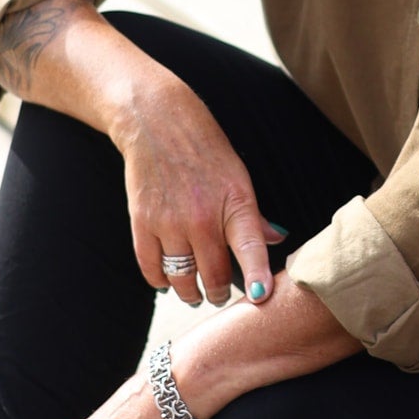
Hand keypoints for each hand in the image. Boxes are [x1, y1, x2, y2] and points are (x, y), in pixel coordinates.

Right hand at [0, 1, 279, 310]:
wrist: (157, 121)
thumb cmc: (204, 149)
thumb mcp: (238, 177)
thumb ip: (253, 216)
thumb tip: (276, 240)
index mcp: (236, 203)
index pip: (251, 248)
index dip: (257, 277)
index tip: (258, 298)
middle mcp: (203, 217)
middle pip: (214, 274)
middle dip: (218, 292)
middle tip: (219, 295)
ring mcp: (170, 222)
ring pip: (182, 277)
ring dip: (190, 292)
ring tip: (194, 294)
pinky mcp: (142, 222)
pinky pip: (151, 268)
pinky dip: (160, 281)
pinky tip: (167, 281)